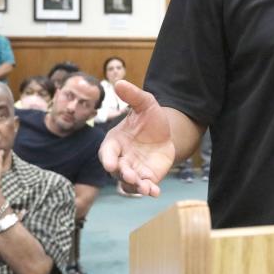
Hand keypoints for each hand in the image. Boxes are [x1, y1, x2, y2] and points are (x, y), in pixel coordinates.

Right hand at [99, 81, 176, 196]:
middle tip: (130, 175)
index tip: (110, 163)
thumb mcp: (145, 103)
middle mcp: (121, 158)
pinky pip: (145, 186)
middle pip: (117, 170)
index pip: (106, 152)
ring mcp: (134, 169)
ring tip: (145, 187)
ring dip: (135, 186)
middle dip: (123, 173)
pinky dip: (149, 191)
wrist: (167, 131)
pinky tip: (155, 192)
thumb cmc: (149, 118)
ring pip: (129, 182)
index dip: (107, 158)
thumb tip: (120, 82)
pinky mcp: (148, 177)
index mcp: (115, 142)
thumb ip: (133, 95)